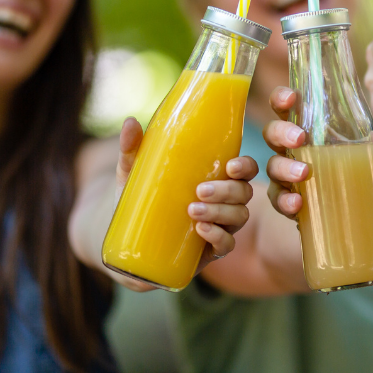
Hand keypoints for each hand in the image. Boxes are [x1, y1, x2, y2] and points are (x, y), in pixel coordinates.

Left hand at [115, 117, 259, 276]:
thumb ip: (133, 150)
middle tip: (199, 190)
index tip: (230, 166)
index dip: (245, 167)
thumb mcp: (134, 175)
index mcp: (214, 177)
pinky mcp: (209, 250)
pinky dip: (219, 237)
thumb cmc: (138, 200)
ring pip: (239, 217)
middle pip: (244, 192)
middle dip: (227, 191)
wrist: (126, 241)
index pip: (244, 169)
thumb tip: (130, 122)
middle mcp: (224, 201)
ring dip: (220, 213)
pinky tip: (201, 231)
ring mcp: (220, 226)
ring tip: (192, 210)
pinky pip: (227, 244)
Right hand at [262, 87, 372, 219]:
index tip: (291, 98)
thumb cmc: (360, 171)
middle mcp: (291, 148)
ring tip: (304, 172)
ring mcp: (286, 175)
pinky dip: (284, 200)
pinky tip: (298, 203)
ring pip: (272, 165)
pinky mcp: (286, 200)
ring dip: (285, 168)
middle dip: (281, 132)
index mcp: (308, 128)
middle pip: (272, 132)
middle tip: (300, 138)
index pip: (287, 106)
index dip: (281, 98)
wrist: (361, 212)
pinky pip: (276, 198)